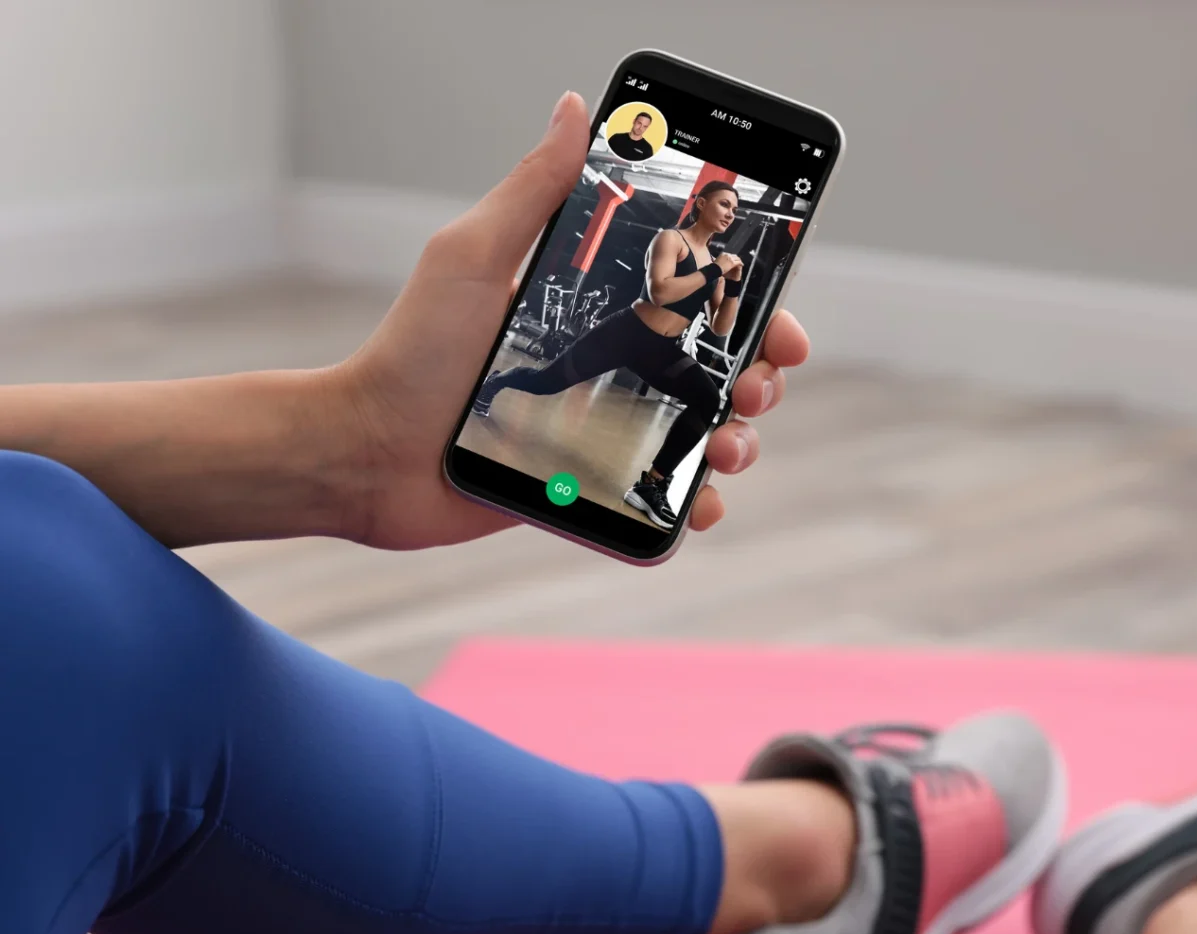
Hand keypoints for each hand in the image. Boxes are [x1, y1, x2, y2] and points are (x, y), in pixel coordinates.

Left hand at [329, 92, 808, 550]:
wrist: (368, 450)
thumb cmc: (411, 351)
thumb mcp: (473, 257)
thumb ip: (533, 190)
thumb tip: (575, 109)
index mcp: (596, 310)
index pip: (696, 301)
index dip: (750, 308)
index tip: (777, 320)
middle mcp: (610, 368)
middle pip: (717, 370)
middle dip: (756, 378)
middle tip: (752, 388)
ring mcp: (604, 430)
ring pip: (703, 436)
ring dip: (738, 442)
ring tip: (726, 449)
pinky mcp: (590, 490)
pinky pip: (660, 503)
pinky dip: (694, 508)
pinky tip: (700, 505)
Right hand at [715, 252, 743, 280]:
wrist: (715, 269)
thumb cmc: (715, 267)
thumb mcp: (717, 261)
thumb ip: (721, 260)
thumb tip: (721, 262)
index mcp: (723, 254)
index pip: (730, 254)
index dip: (733, 257)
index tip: (734, 259)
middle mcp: (727, 255)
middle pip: (734, 255)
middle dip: (737, 258)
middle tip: (739, 261)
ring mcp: (730, 258)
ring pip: (737, 258)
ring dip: (739, 261)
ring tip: (741, 263)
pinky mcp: (732, 263)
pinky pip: (738, 262)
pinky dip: (741, 263)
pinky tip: (742, 265)